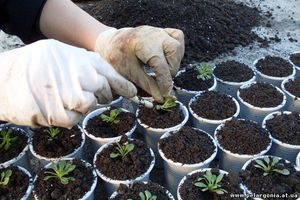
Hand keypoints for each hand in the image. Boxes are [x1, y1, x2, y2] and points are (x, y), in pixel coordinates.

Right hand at [0, 39, 135, 127]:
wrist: (0, 79)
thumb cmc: (33, 67)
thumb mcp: (58, 54)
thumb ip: (83, 64)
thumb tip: (108, 80)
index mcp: (74, 57)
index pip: (107, 71)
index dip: (122, 84)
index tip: (131, 93)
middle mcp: (72, 73)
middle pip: (101, 89)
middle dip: (101, 95)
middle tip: (91, 94)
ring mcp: (63, 92)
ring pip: (88, 105)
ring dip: (81, 105)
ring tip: (65, 98)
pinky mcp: (53, 112)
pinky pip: (73, 119)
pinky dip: (70, 116)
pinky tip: (57, 107)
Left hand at [95, 25, 184, 101]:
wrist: (111, 43)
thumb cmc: (118, 58)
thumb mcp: (128, 74)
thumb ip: (146, 85)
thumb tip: (161, 97)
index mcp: (142, 44)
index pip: (160, 64)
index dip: (164, 81)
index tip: (164, 94)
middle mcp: (153, 34)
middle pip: (174, 50)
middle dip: (171, 69)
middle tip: (162, 81)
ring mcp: (159, 31)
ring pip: (178, 44)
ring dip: (175, 61)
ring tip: (163, 71)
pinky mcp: (163, 31)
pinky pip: (177, 37)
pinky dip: (176, 50)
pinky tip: (168, 60)